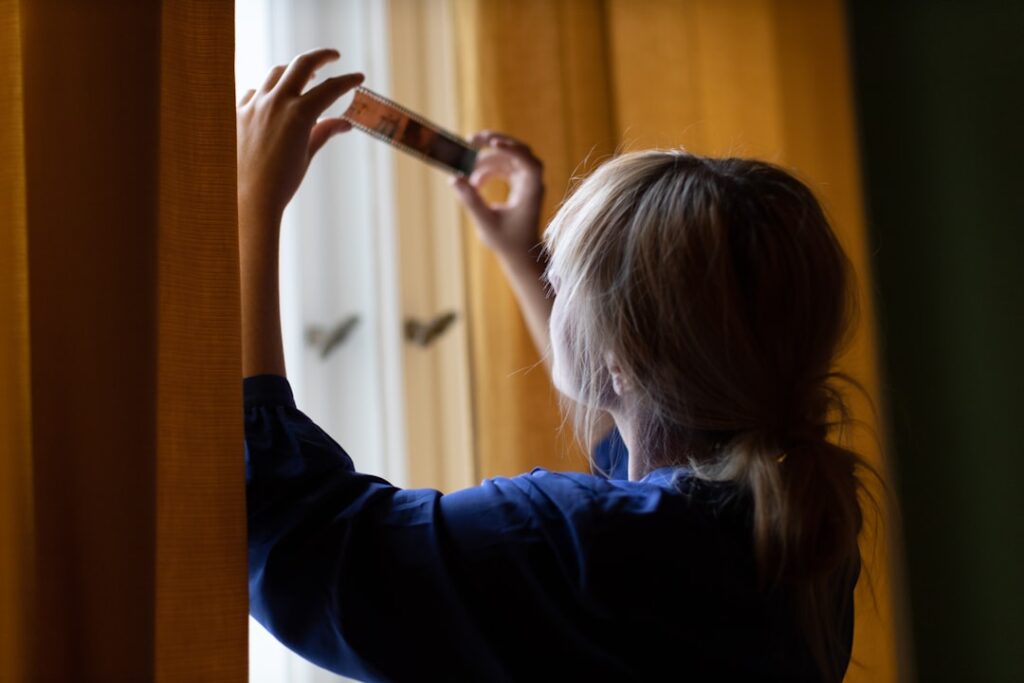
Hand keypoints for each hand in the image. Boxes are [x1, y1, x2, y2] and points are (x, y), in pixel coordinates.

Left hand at [236, 48, 364, 226]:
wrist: (247, 200)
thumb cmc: (281, 183)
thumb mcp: (306, 155)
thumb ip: (324, 131)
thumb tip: (344, 123)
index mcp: (299, 114)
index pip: (330, 88)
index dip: (347, 81)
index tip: (358, 77)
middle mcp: (275, 102)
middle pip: (302, 64)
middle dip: (320, 57)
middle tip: (333, 57)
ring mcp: (253, 105)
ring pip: (276, 74)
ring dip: (293, 72)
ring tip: (304, 76)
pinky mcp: (236, 112)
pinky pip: (254, 92)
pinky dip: (267, 93)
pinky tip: (273, 101)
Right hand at [450, 131, 544, 261]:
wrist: (521, 252)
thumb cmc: (508, 241)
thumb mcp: (486, 223)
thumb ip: (471, 200)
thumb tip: (454, 179)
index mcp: (532, 191)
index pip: (528, 162)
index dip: (512, 149)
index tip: (491, 144)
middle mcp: (532, 182)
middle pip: (519, 150)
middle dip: (495, 142)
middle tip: (473, 138)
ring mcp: (526, 181)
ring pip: (508, 157)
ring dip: (486, 161)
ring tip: (467, 174)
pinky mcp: (519, 183)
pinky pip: (504, 167)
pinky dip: (488, 171)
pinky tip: (475, 183)